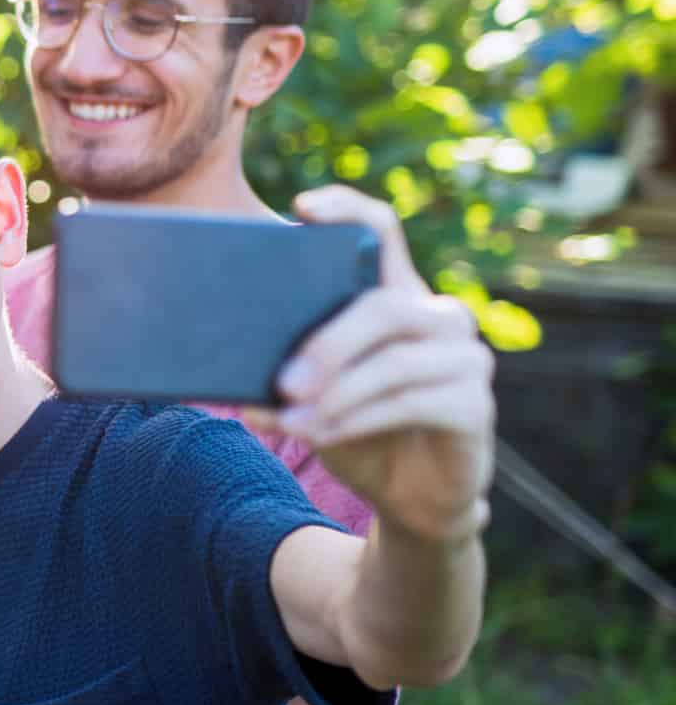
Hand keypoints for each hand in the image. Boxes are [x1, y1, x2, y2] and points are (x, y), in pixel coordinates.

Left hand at [254, 187, 495, 543]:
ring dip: (336, 393)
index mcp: (396, 296)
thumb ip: (284, 372)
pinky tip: (322, 435)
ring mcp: (466, 359)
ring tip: (291, 420)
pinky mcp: (476, 405)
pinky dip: (358, 419)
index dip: (347, 210)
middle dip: (326, 344)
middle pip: (383, 305)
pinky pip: (414, 402)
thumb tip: (228, 376)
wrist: (409, 497)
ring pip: (396, 360)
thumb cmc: (355, 429)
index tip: (302, 207)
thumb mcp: (312, 396)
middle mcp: (439, 316)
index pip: (381, 232)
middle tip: (283, 382)